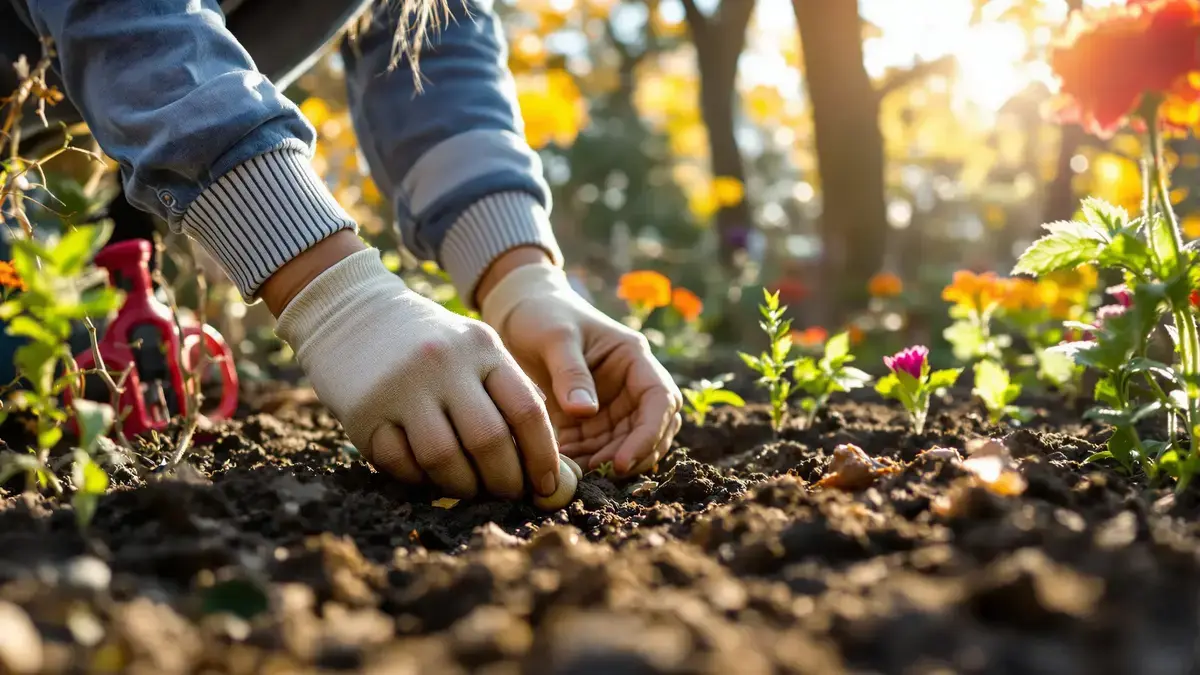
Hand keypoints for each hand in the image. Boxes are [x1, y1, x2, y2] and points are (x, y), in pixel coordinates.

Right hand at [271, 243, 568, 502]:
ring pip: (444, 458)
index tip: (546, 487)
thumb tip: (545, 459)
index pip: (526, 411)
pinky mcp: (365, 410)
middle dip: (505, 481)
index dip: (542, 457)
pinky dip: (419, 479)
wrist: (352, 313)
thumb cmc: (430, 342)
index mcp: (482, 348)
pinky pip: (399, 463)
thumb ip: (510, 392)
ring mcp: (401, 386)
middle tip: (508, 496)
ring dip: (463, 487)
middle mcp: (443, 363)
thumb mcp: (475, 349)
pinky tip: (428, 475)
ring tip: (469, 490)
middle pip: (488, 440)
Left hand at [479, 251, 682, 476]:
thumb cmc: (542, 315)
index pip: (660, 400)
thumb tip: (586, 412)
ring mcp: (612, 405)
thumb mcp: (555, 337)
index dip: (649, 433)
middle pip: (651, 429)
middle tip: (600, 474)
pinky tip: (563, 466)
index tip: (622, 460)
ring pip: (626, 444)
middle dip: (632, 455)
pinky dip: (585, 461)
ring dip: (606, 463)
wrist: (518, 314)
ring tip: (577, 472)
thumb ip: (571, 372)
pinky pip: (596, 448)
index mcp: (634, 358)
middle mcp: (630, 385)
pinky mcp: (589, 420)